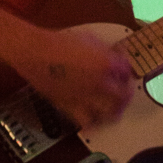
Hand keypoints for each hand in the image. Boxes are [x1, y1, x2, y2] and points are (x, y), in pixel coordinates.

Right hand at [20, 26, 134, 128]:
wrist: (35, 53)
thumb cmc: (59, 42)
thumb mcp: (89, 39)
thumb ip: (105, 51)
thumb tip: (115, 57)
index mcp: (107, 63)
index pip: (127, 72)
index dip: (127, 72)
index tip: (124, 72)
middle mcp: (100, 83)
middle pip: (124, 95)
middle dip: (126, 94)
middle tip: (125, 92)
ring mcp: (87, 97)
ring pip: (111, 113)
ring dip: (116, 111)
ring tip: (115, 110)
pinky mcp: (71, 107)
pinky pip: (87, 121)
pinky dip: (93, 123)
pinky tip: (94, 121)